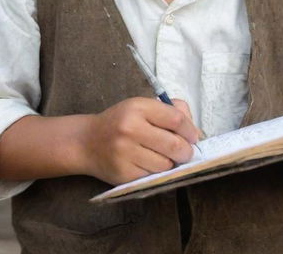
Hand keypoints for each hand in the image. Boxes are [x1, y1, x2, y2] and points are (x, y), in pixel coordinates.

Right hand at [76, 97, 200, 184]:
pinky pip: (152, 176)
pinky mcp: (123, 174)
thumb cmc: (120, 121)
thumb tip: (195, 131)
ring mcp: (125, 153)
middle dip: (186, 151)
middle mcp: (130, 129)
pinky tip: (148, 164)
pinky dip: (156, 172)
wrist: (87, 142)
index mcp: (138, 107)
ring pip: (166, 164)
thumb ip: (170, 111)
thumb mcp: (141, 106)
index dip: (190, 130)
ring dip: (170, 163)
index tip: (193, 136)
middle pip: (175, 145)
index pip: (176, 119)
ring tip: (162, 156)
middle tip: (185, 151)